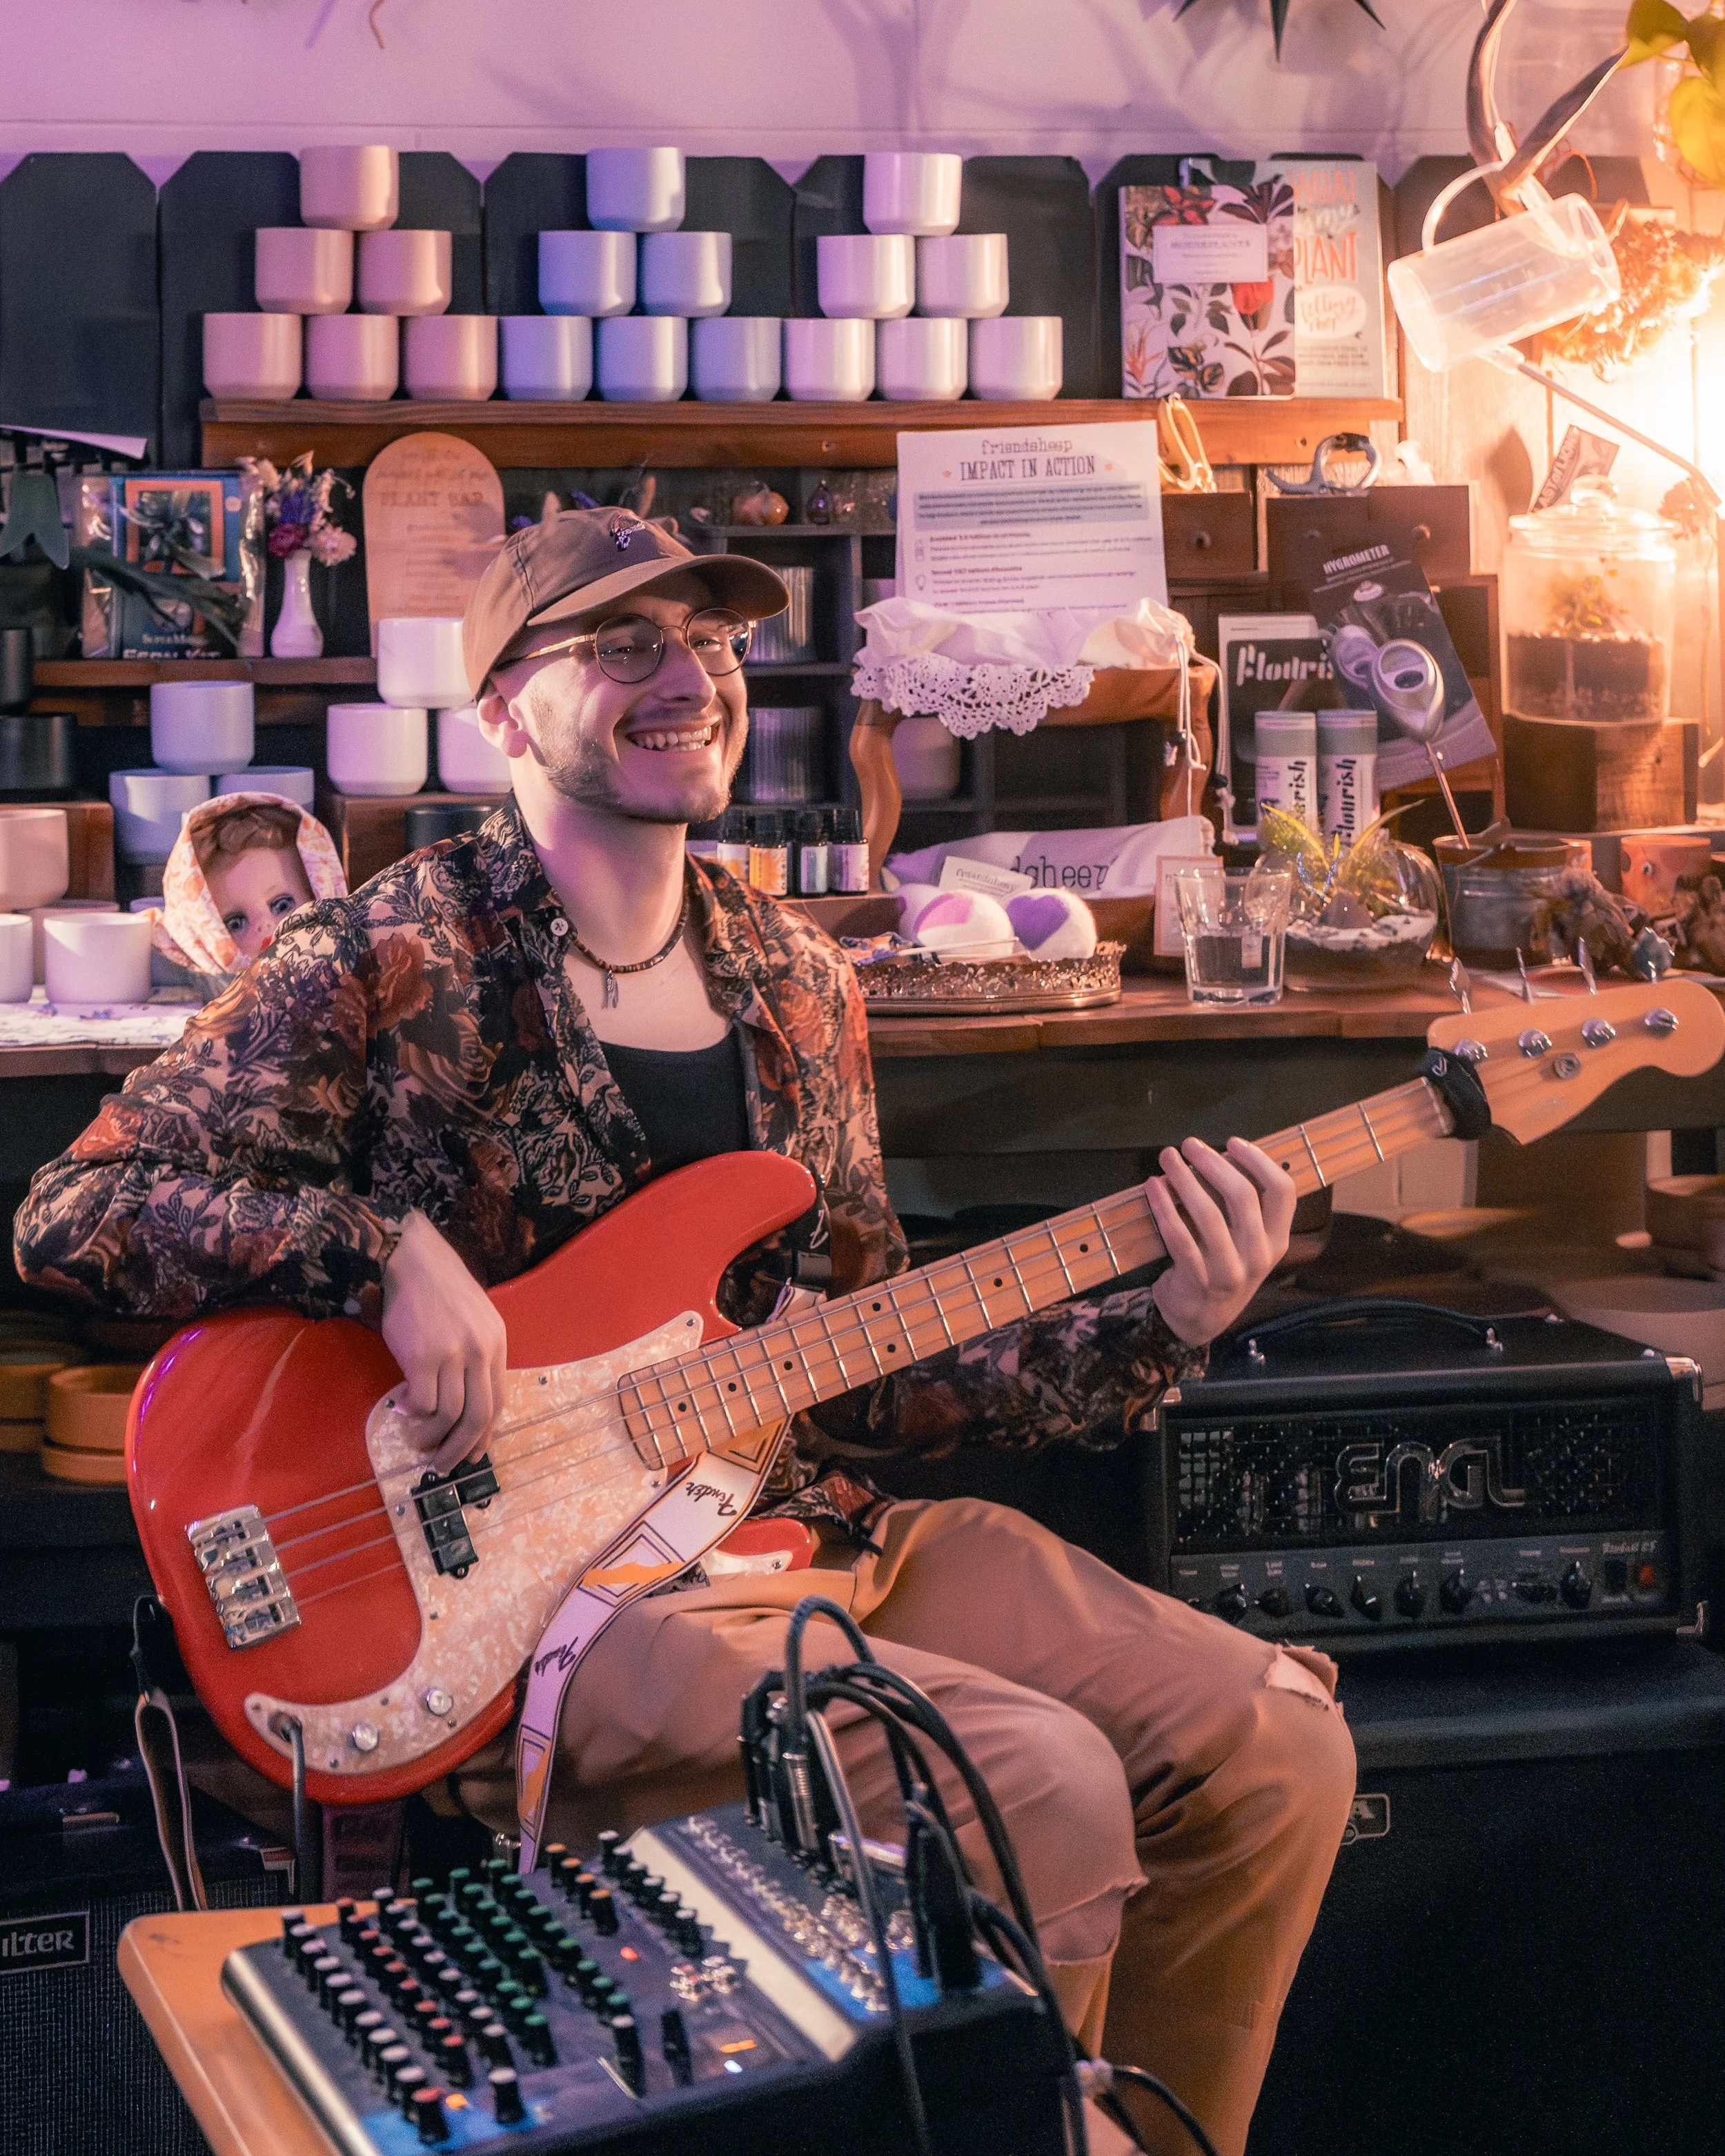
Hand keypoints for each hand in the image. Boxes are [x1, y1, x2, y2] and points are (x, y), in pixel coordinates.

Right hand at [380, 1211, 508, 1472]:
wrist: (410, 1257)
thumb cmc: (439, 1287)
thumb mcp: (473, 1318)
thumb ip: (475, 1355)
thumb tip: (462, 1403)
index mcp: (497, 1343)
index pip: (498, 1401)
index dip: (485, 1434)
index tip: (474, 1453)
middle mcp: (480, 1350)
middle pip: (479, 1415)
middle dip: (462, 1448)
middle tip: (445, 1464)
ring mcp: (452, 1354)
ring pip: (449, 1414)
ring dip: (433, 1437)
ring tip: (418, 1442)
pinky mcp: (421, 1356)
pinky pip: (422, 1402)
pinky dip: (414, 1414)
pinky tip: (403, 1412)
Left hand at [1146, 1137, 1295, 1347]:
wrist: (1199, 1320)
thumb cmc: (1223, 1268)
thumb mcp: (1247, 1243)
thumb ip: (1245, 1207)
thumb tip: (1223, 1155)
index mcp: (1277, 1241)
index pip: (1283, 1192)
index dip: (1259, 1161)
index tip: (1233, 1142)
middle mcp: (1259, 1255)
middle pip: (1243, 1196)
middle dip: (1213, 1163)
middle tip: (1189, 1144)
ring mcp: (1229, 1270)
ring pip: (1208, 1213)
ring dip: (1183, 1179)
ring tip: (1167, 1157)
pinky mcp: (1197, 1278)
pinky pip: (1178, 1235)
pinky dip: (1163, 1206)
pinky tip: (1153, 1186)